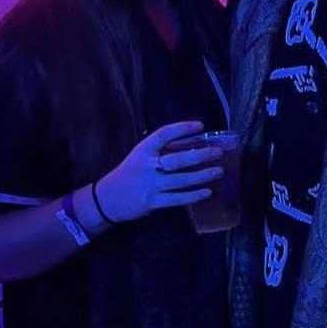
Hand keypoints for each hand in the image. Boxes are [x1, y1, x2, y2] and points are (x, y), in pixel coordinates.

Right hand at [78, 121, 222, 223]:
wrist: (107, 199)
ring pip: (182, 179)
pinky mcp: (152, 201)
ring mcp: (150, 184)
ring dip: (203, 175)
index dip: (182, 128)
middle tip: (218, 152)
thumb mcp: (139, 157)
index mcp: (143, 150)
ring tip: (218, 171)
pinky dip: (194, 195)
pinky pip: (178, 198)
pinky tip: (207, 192)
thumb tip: (190, 146)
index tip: (200, 126)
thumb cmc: (128, 175)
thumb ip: (159, 152)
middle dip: (201, 155)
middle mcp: (147, 165)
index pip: (164, 134)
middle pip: (178, 159)